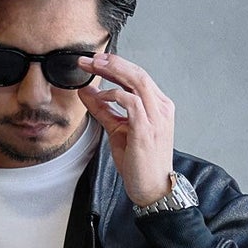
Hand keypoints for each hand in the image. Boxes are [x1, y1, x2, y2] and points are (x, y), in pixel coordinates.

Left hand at [77, 53, 174, 206]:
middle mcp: (161, 108)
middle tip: (89, 59)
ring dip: (112, 72)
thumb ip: (103, 110)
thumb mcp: (117, 131)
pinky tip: (101, 96)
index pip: (137, 77)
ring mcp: (156, 117)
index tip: (94, 62)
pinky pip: (130, 102)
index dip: (115, 66)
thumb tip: (86, 91)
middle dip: (111, 63)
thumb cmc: (140, 163)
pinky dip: (114, 95)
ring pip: (136, 81)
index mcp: (158, 106)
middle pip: (137, 73)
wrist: (153, 188)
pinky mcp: (147, 128)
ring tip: (93, 68)